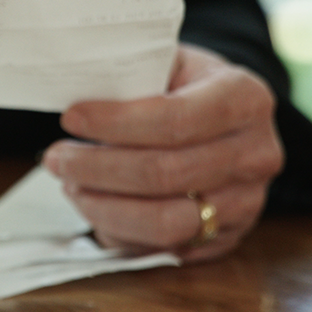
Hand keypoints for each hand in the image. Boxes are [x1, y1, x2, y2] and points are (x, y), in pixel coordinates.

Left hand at [43, 44, 283, 261]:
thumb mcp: (167, 62)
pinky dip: (118, 229)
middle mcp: (255, 154)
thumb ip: (131, 75)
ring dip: (102, 206)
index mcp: (245, 98)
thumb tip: (72, 92)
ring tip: (70, 183)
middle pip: (162, 174)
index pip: (173, 119)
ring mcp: (247, 202)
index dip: (114, 123)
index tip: (70, 119)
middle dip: (95, 168)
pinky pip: (162, 248)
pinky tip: (95, 204)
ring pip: (163, 222)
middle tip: (55, 157)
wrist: (225, 121)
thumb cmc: (182, 87)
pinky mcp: (227, 238)